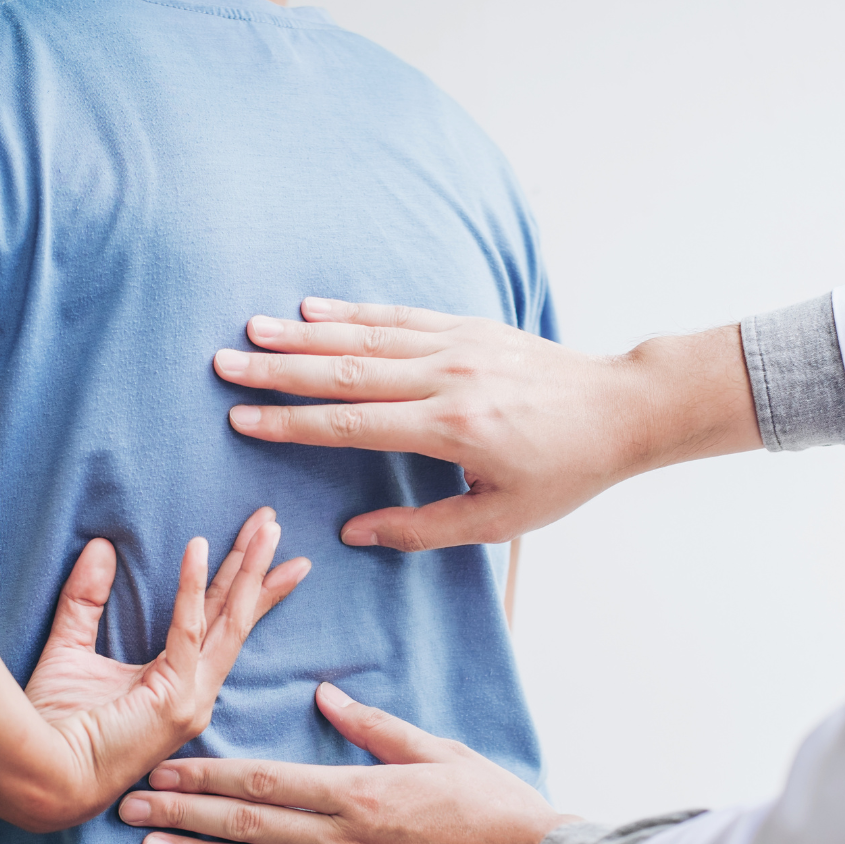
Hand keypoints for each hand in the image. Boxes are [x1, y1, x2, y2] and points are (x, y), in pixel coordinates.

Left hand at [22, 508, 309, 826]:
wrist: (38, 777)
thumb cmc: (50, 727)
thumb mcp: (70, 650)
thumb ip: (86, 601)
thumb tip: (100, 547)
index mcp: (180, 686)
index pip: (220, 624)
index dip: (242, 585)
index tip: (262, 548)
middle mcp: (196, 692)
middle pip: (236, 616)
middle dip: (258, 567)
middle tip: (274, 523)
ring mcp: (191, 698)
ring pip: (230, 620)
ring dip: (248, 569)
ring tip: (266, 527)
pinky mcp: (174, 698)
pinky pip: (188, 630)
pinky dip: (191, 586)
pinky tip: (198, 546)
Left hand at [118, 683, 578, 843]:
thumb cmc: (495, 811)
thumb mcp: (440, 752)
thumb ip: (377, 728)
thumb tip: (327, 695)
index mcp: (360, 792)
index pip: (266, 781)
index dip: (208, 776)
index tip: (164, 769)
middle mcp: (344, 841)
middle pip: (247, 826)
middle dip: (184, 814)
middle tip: (130, 809)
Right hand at [213, 299, 759, 550]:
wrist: (620, 410)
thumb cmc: (563, 473)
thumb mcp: (499, 520)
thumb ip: (423, 529)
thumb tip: (354, 534)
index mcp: (453, 430)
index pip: (354, 425)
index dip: (294, 425)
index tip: (242, 421)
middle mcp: (450, 379)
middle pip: (347, 371)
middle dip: (280, 371)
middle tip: (224, 365)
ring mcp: (459, 345)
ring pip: (367, 336)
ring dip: (305, 334)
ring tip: (252, 331)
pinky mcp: (470, 326)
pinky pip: (401, 315)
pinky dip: (353, 312)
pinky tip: (313, 309)